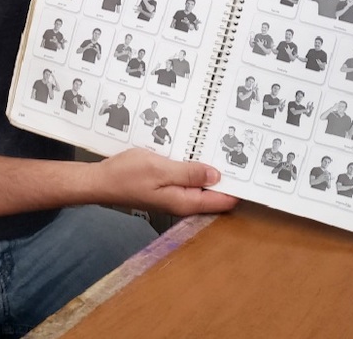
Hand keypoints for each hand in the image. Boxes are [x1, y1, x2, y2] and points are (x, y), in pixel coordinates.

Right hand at [89, 149, 238, 215]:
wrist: (100, 181)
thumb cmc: (126, 174)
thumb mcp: (160, 168)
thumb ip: (189, 172)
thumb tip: (217, 175)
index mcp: (184, 201)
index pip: (222, 200)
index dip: (238, 187)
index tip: (251, 169)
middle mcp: (183, 202)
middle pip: (215, 194)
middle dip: (229, 177)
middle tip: (241, 153)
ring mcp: (174, 196)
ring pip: (202, 186)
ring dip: (212, 171)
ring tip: (225, 150)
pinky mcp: (167, 188)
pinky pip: (189, 180)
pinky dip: (196, 168)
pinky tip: (198, 153)